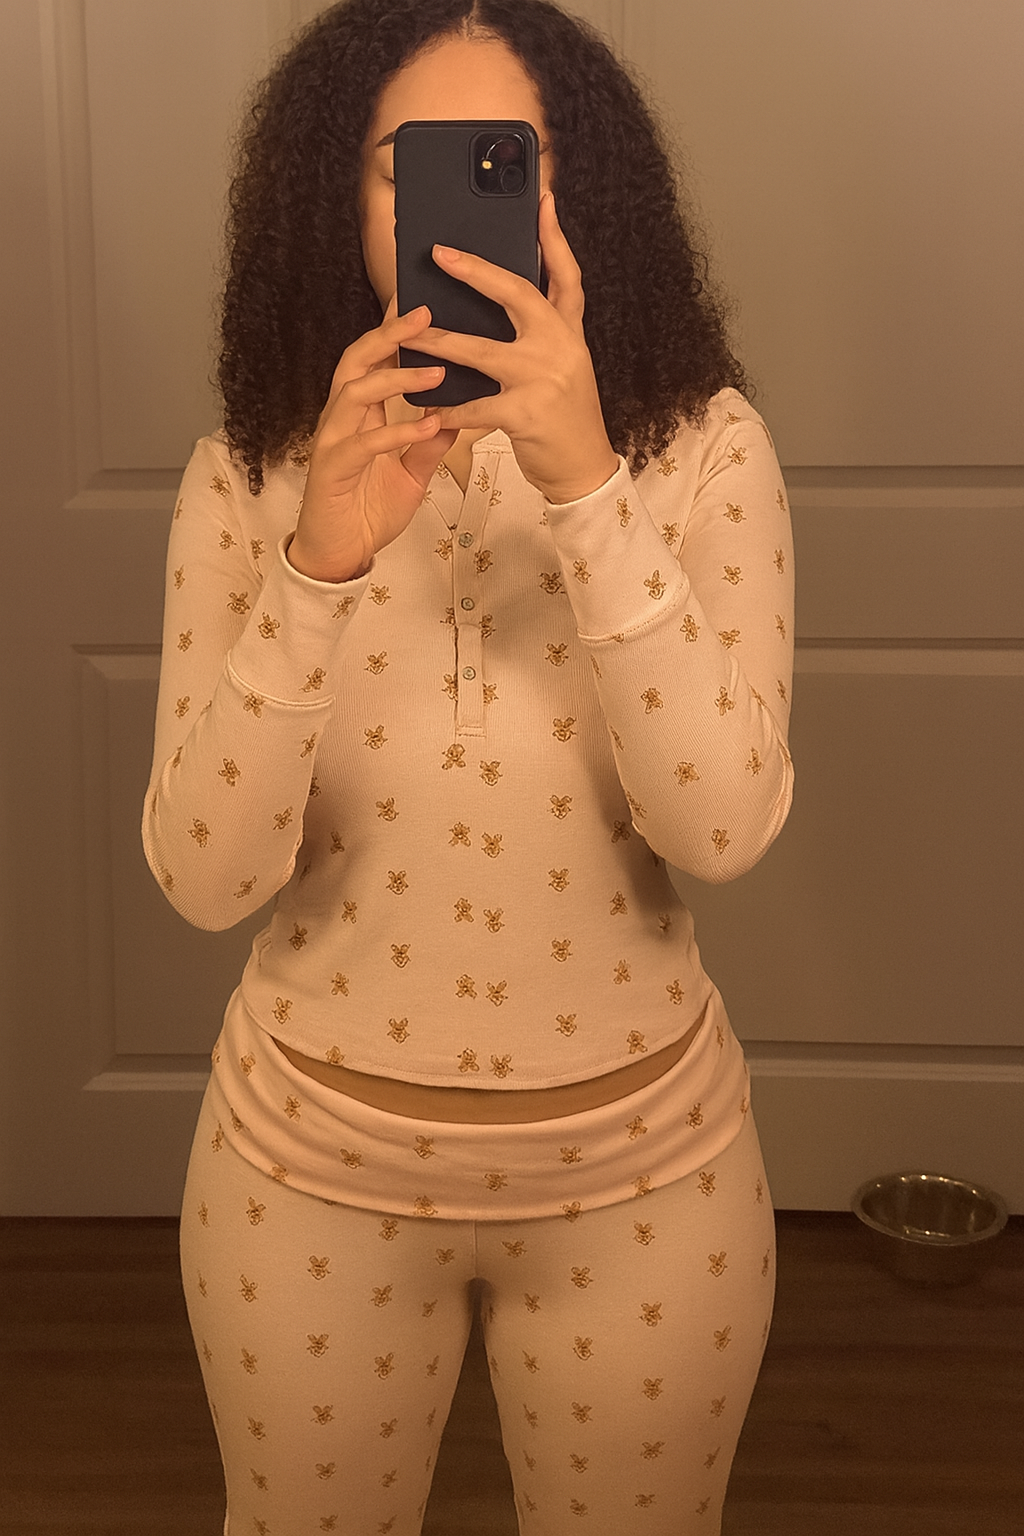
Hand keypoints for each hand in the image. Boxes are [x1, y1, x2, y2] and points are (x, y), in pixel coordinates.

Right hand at [287, 303, 458, 582]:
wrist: (340, 554)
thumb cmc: (368, 510)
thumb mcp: (410, 473)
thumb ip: (428, 444)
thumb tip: (455, 414)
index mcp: (359, 414)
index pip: (374, 360)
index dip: (394, 330)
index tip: (424, 302)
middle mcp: (341, 418)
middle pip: (358, 360)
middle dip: (389, 334)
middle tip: (426, 313)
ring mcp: (333, 441)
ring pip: (356, 392)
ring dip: (397, 379)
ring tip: (437, 371)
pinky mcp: (332, 469)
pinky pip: (364, 443)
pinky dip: (396, 432)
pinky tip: (427, 426)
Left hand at [412, 192, 618, 504]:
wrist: (584, 469)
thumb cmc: (565, 416)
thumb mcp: (565, 365)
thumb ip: (543, 331)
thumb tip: (510, 298)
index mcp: (569, 331)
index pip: (567, 275)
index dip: (554, 237)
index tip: (543, 200)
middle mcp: (560, 347)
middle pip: (517, 294)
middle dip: (477, 271)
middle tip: (441, 253)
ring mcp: (543, 379)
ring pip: (480, 351)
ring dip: (440, 341)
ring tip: (411, 332)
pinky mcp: (526, 414)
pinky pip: (476, 406)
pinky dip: (449, 409)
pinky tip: (428, 407)